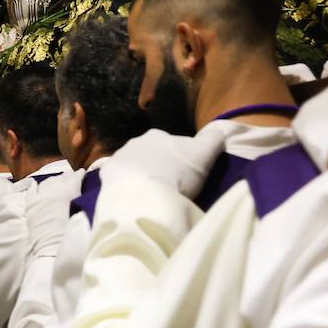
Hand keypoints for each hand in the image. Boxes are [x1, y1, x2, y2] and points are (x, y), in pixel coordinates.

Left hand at [100, 123, 227, 199]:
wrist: (146, 197)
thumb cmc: (178, 174)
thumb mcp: (205, 154)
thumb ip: (213, 138)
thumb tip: (219, 129)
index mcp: (158, 135)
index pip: (172, 143)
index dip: (180, 158)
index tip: (185, 175)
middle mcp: (135, 141)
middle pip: (150, 154)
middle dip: (158, 165)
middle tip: (168, 186)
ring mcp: (119, 158)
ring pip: (133, 165)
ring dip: (140, 175)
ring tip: (150, 194)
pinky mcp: (107, 176)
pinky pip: (117, 179)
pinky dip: (124, 187)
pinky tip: (132, 198)